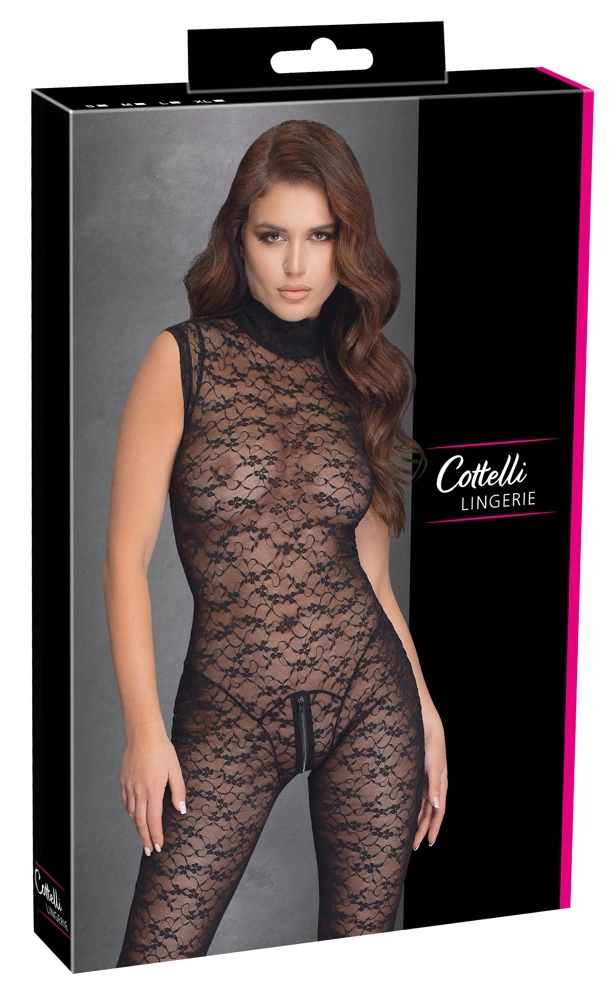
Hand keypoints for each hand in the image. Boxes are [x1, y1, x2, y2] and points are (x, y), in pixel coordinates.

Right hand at [119, 730, 186, 855]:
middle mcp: (139, 792)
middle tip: (149, 851)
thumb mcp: (175, 770)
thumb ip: (178, 791)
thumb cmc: (162, 751)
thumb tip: (181, 810)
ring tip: (143, 837)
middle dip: (145, 838)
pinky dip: (130, 813)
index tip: (159, 846)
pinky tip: (134, 816)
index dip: (156, 835)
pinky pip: (126, 802)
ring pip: (131, 813)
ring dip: (137, 827)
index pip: (154, 820)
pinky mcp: (123, 781)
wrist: (143, 735)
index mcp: (153, 790)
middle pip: (140, 822)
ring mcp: (129, 787)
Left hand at [413, 703, 446, 849]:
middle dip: (421, 829)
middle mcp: (432, 783)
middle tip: (412, 847)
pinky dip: (410, 807)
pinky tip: (402, 814)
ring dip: (415, 821)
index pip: (438, 811)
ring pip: (420, 805)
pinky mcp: (414, 772)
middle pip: (428, 812)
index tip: (428, 843)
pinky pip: (413, 794)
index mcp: (440, 782)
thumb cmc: (429, 740)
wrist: (421, 719)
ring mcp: (423, 778)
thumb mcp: (433, 763)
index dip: (434, 828)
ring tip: (405, 836)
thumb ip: (435, 784)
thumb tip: (437, 806)